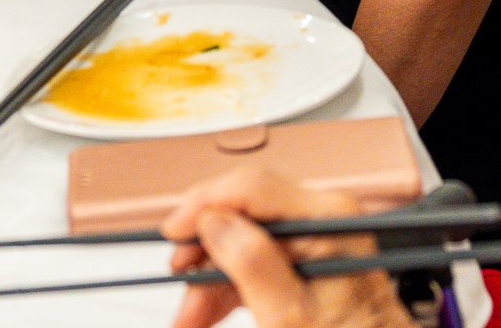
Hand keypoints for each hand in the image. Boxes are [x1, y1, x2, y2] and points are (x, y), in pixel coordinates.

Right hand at [164, 167, 408, 327]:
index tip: (172, 231)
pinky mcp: (312, 265)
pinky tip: (208, 314)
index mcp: (328, 219)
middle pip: (247, 215)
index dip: (206, 202)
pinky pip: (261, 264)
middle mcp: (325, 220)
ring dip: (212, 278)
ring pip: (248, 243)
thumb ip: (253, 263)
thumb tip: (214, 222)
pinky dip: (232, 288)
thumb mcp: (292, 316)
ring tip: (188, 318)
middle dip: (205, 250)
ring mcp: (319, 241)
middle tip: (178, 283)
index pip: (254, 186)